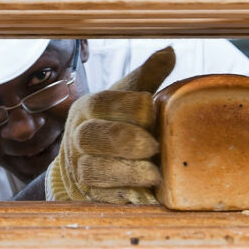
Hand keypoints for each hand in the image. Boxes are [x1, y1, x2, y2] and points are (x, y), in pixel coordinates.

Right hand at [45, 46, 175, 203]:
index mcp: (88, 107)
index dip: (127, 105)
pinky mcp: (90, 193)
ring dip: (127, 171)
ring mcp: (80, 166)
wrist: (91, 160)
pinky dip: (123, 195)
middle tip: (154, 145)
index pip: (102, 103)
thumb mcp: (130, 97)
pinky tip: (144, 194)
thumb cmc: (117, 122)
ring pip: (93, 169)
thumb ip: (147, 77)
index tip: (151, 108)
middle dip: (126, 140)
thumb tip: (169, 51)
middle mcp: (78, 135)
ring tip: (155, 174)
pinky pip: (101, 196)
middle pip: (92, 136)